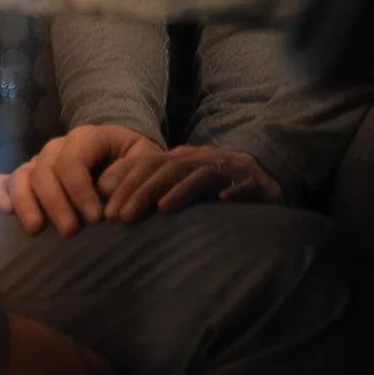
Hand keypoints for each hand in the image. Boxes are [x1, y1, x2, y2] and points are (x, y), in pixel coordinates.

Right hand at [0, 123, 166, 235]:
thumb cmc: (136, 163)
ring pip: (22, 176)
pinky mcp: (28, 178)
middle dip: (56, 202)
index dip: (80, 189)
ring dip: (27, 204)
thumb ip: (134, 171)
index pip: (73, 160)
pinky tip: (5, 212)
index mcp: (87, 137)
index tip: (96, 218)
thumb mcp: (146, 160)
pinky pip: (4, 180)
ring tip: (36, 230)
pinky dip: (0, 194)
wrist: (122, 157)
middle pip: (45, 170)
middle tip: (70, 232)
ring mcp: (40, 161)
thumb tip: (107, 193)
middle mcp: (58, 147)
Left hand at [96, 142, 284, 223]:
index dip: (126, 182)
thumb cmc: (218, 188)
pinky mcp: (256, 181)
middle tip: (121, 216)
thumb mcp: (183, 185)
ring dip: (180, 190)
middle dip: (143, 190)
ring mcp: (231, 168)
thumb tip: (115, 206)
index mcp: (184, 158)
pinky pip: (245, 184)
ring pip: (202, 174)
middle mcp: (204, 159)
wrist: (268, 178)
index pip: (149, 164)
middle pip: (169, 168)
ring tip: (160, 209)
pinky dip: (234, 192)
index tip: (105, 208)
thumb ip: (154, 190)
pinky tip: (222, 202)